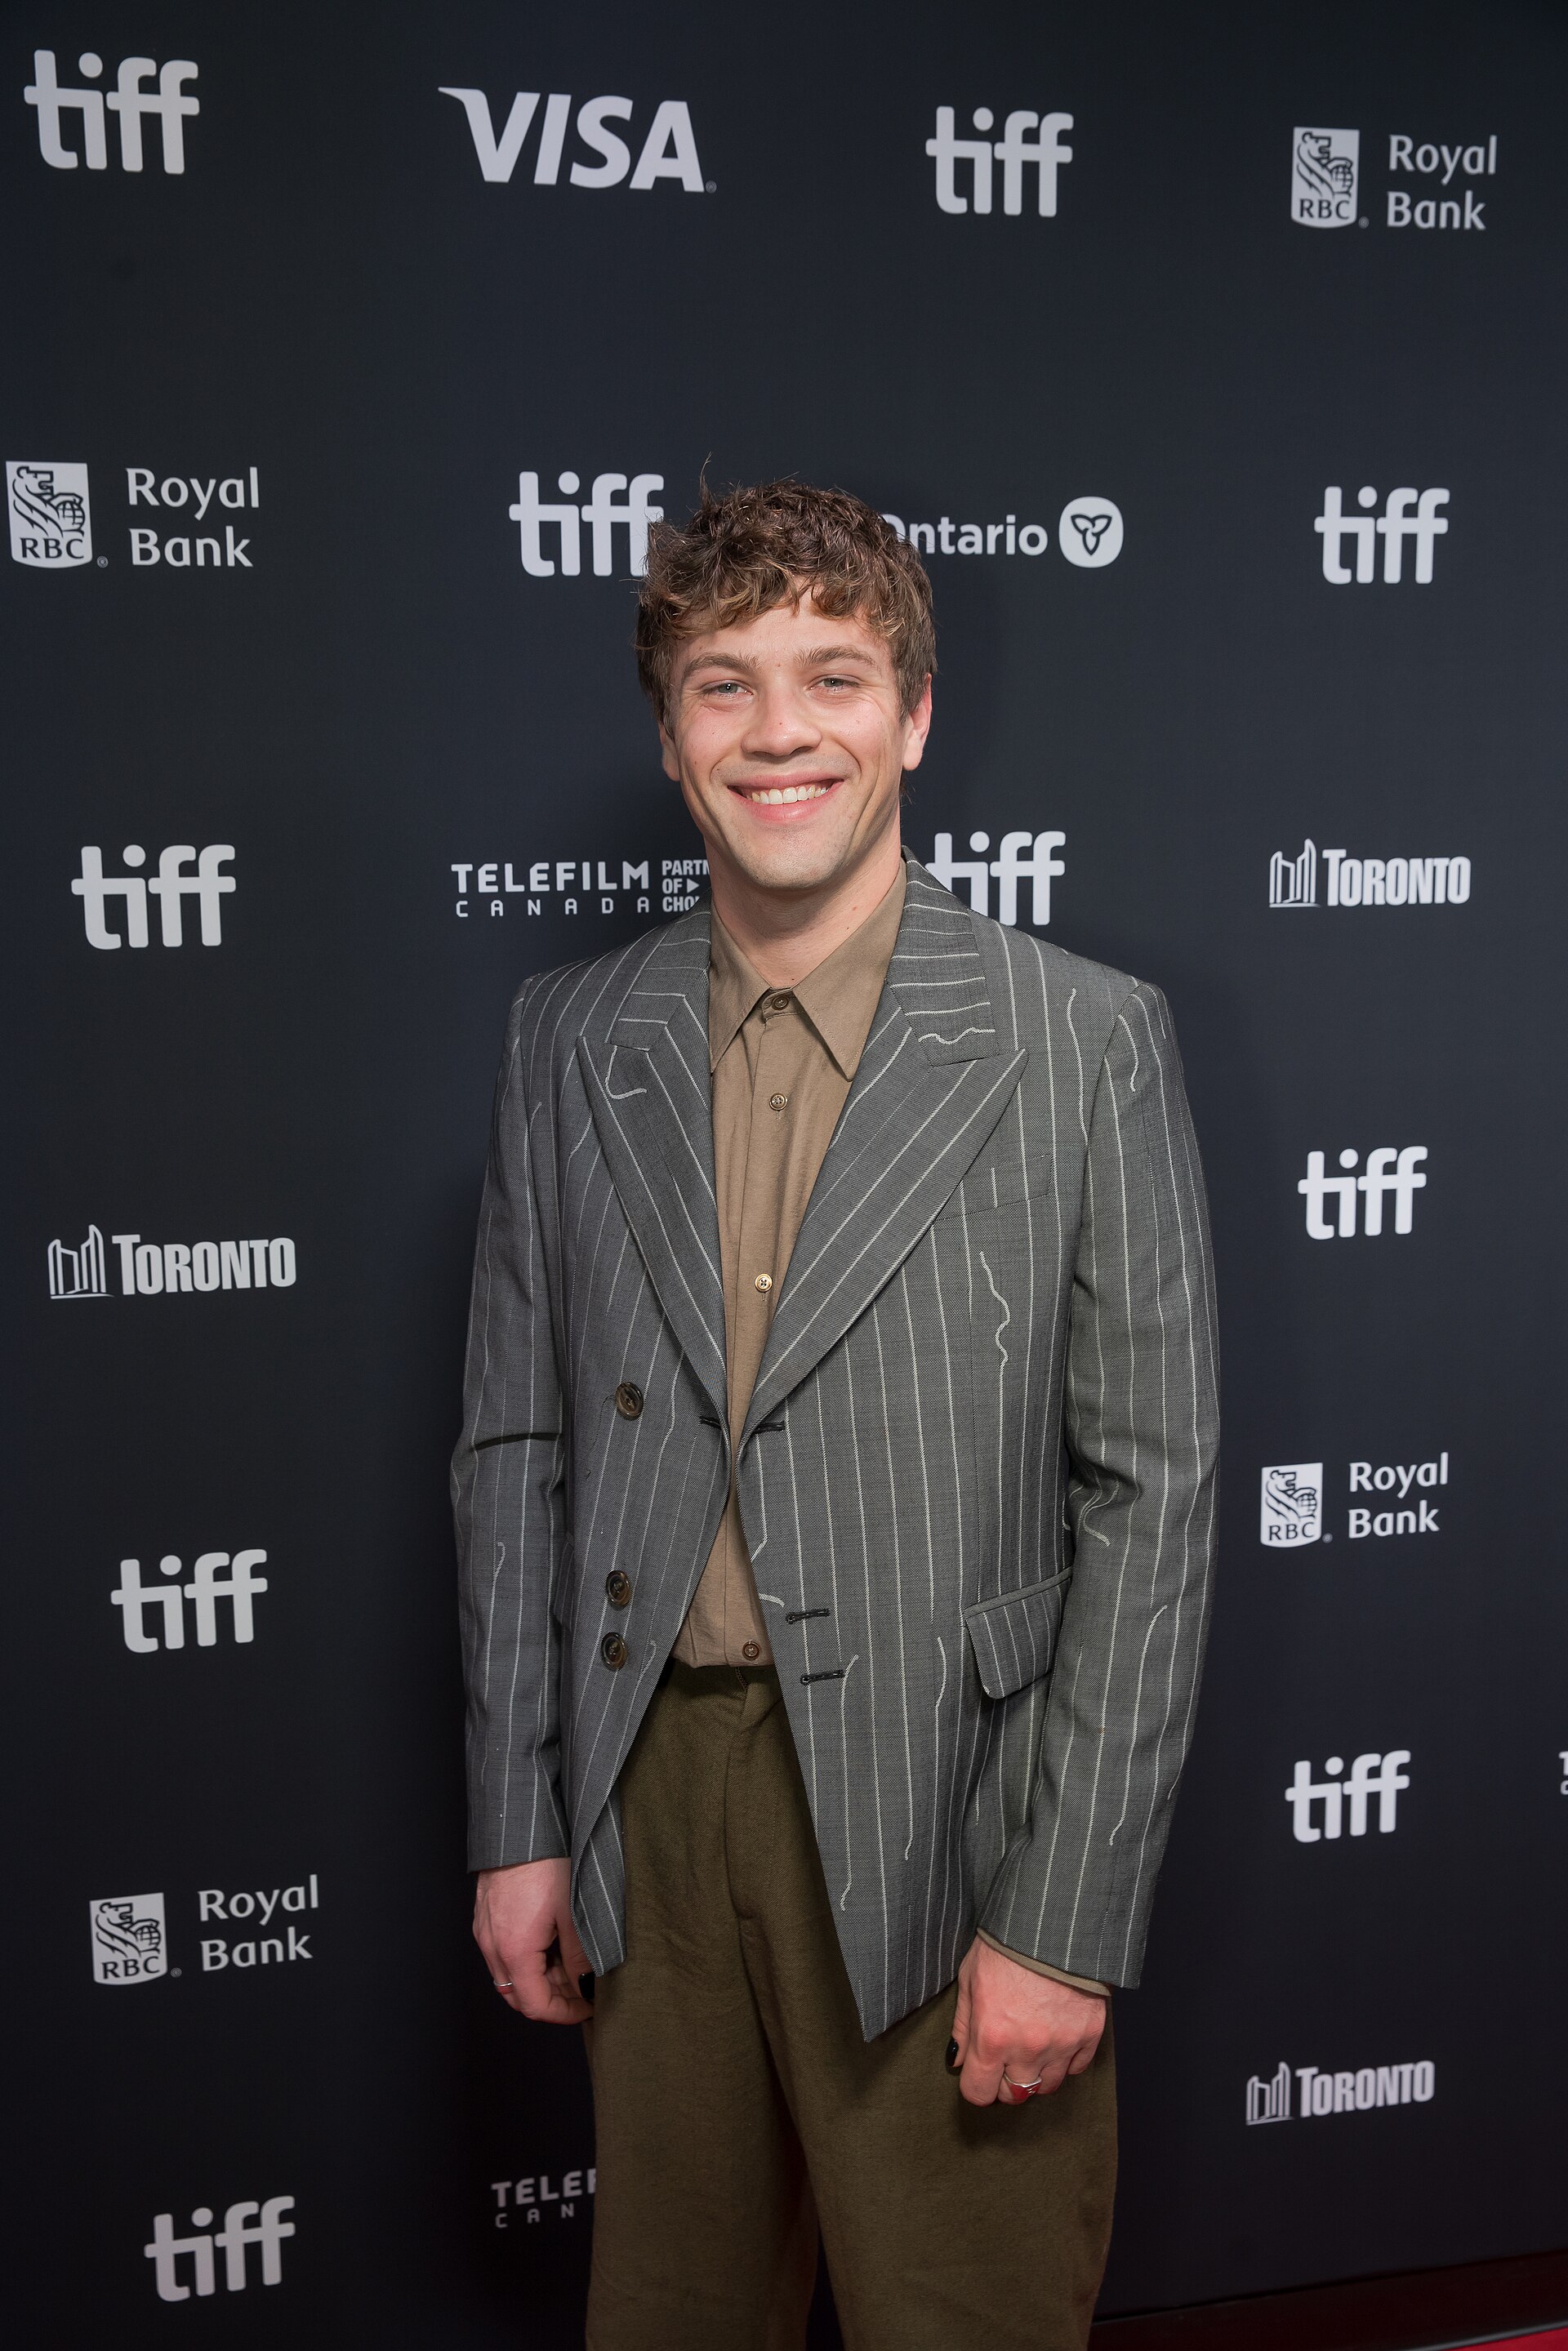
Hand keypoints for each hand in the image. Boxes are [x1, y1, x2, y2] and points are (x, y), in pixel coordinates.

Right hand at [474, 1859, 593, 2023]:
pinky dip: (527, 1959)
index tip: (588, 2007)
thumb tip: (587, 1986)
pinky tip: (551, 1943)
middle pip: (519, 1995)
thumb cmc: (545, 1862)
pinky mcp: (485, 1916)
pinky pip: (503, 1953)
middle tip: (583, 1988)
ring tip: (572, 1963)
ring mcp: (485, 1931)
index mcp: (513, 1951)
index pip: (535, 2006)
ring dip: (540, 1979)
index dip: (564, 2013)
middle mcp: (492, 1947)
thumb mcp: (572, 1912)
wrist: (518, 1826)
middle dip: (553, 1998)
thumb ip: (579, 1957)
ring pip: (510, 1975)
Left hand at [949, 1936, 1104, 2107]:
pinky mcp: (1089, 2034)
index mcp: (992, 2037)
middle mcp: (1028, 2049)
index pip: (979, 2093)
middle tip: (1005, 2057)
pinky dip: (1066, 2059)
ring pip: (1047, 2086)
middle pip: (1014, 2095)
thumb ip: (963, 2024)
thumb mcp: (970, 1978)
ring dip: (1036, 2072)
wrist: (1053, 1921)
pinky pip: (1077, 2068)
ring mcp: (1062, 2044)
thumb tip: (958, 2059)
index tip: (978, 2072)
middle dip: (1005, 2081)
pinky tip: (1057, 2036)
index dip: (976, 2085)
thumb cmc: (1005, 1944)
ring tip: (1032, 2046)